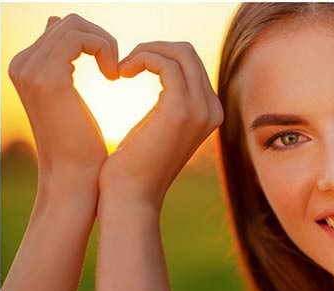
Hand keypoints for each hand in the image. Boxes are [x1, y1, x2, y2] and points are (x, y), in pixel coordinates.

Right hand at [8, 13, 118, 188]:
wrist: (74, 181)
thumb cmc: (78, 147)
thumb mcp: (67, 94)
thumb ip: (59, 56)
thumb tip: (55, 20)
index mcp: (24, 67)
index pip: (60, 28)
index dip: (90, 41)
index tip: (109, 69)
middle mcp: (21, 65)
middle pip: (68, 22)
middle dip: (99, 39)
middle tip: (116, 69)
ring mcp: (31, 70)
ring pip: (75, 25)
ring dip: (104, 44)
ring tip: (115, 73)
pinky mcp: (49, 77)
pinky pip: (82, 38)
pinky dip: (104, 49)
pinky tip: (113, 77)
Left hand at [99, 41, 222, 208]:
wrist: (131, 198)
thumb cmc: (135, 168)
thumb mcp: (157, 128)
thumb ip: (167, 102)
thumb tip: (162, 70)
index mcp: (210, 113)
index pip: (191, 63)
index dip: (160, 56)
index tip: (132, 68)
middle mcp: (212, 110)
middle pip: (188, 52)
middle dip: (154, 49)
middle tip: (125, 65)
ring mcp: (200, 110)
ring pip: (178, 52)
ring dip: (145, 51)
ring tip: (122, 68)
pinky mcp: (180, 110)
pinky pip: (163, 63)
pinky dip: (140, 59)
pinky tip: (121, 73)